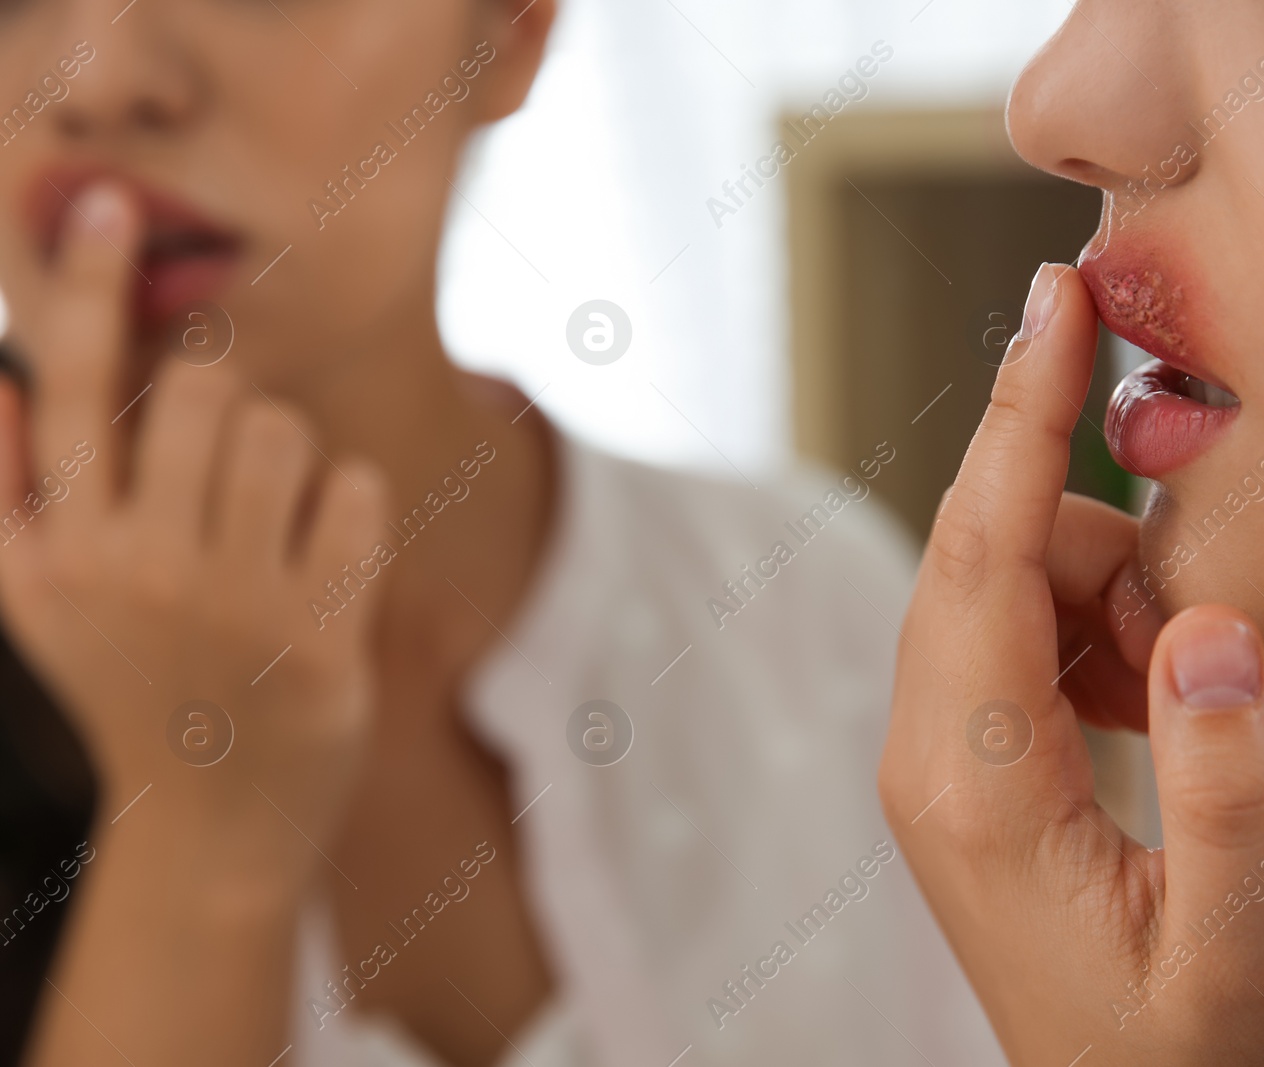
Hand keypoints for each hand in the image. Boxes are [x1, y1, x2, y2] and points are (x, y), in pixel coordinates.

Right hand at [0, 184, 387, 888]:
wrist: (198, 846)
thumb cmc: (120, 707)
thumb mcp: (33, 613)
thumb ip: (4, 496)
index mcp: (65, 551)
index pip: (75, 386)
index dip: (88, 285)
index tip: (108, 205)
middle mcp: (144, 568)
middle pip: (207, 387)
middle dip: (224, 403)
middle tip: (221, 469)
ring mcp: (240, 606)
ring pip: (287, 432)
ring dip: (287, 458)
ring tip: (265, 524)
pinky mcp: (324, 640)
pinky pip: (358, 494)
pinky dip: (349, 506)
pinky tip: (319, 560)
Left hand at [878, 264, 1263, 1065]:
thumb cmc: (1181, 1059)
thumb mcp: (1241, 942)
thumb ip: (1227, 781)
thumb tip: (1209, 622)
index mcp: (973, 788)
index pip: (980, 557)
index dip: (1019, 420)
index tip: (1052, 307)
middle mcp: (931, 758)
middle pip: (988, 553)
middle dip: (1092, 521)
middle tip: (1188, 596)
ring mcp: (943, 758)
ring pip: (1012, 586)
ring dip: (1110, 595)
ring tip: (1180, 694)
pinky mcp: (973, 762)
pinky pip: (1024, 634)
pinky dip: (1099, 630)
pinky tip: (1149, 702)